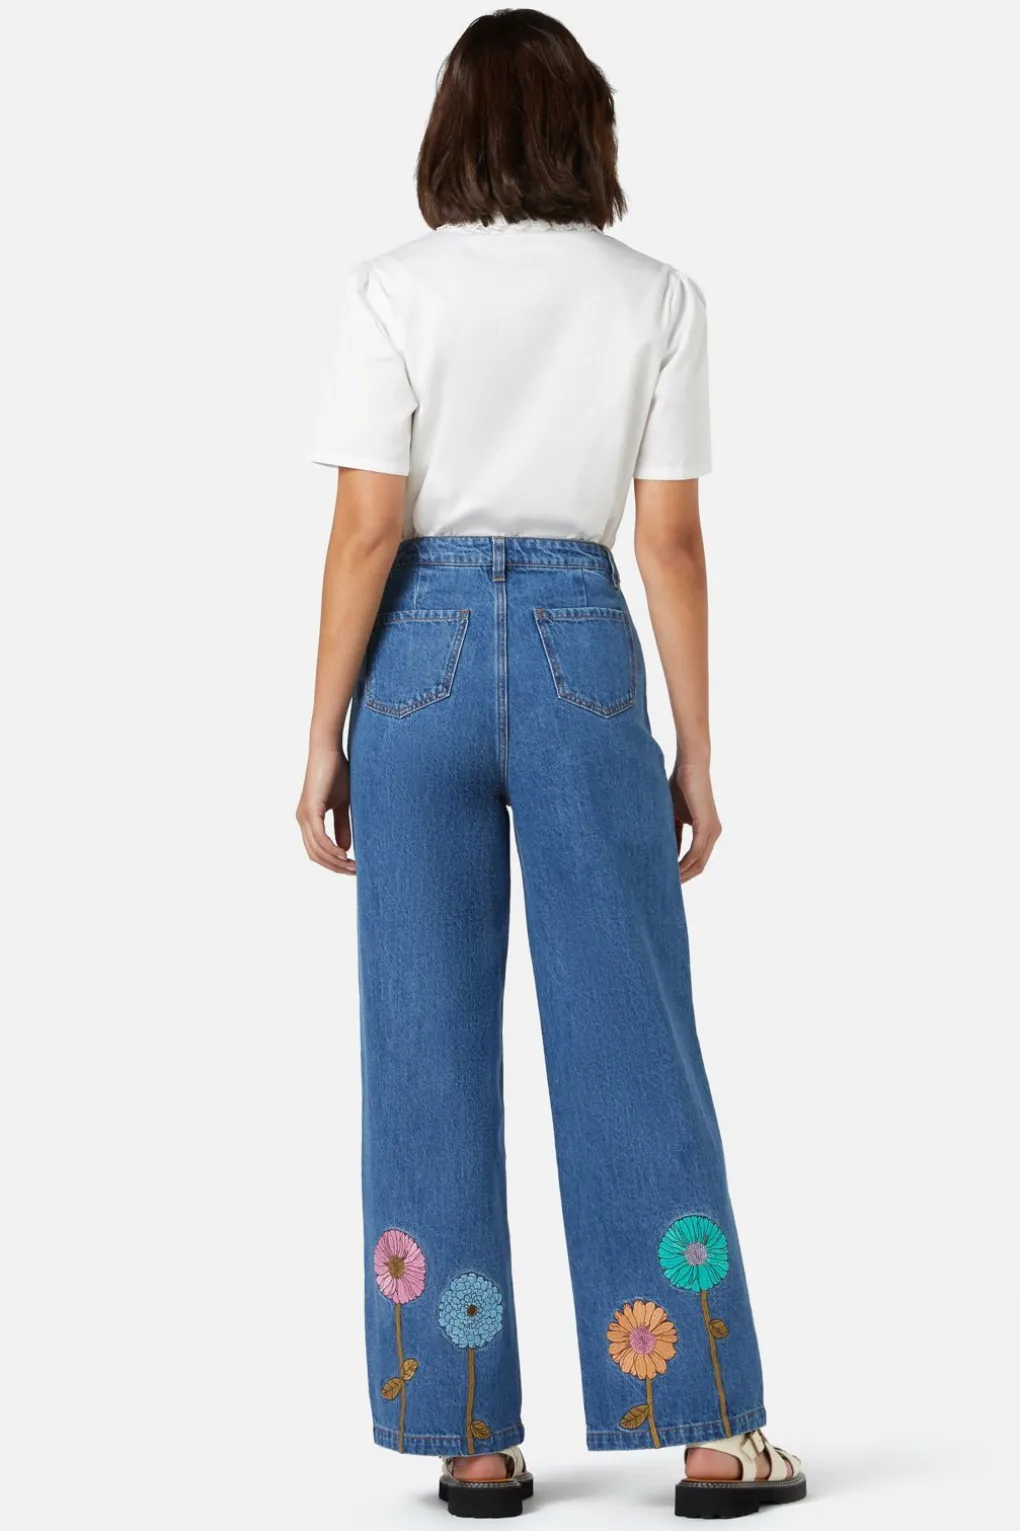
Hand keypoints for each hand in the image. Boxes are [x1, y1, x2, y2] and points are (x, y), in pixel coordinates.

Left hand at [296, 745, 354, 873]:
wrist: (329, 750)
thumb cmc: (337, 772)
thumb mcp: (343, 804)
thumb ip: (342, 826)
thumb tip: (345, 849)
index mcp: (309, 819)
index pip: (317, 851)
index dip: (333, 863)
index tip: (351, 868)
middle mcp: (302, 820)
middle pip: (315, 855)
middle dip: (335, 867)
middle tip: (355, 872)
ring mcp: (304, 816)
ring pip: (317, 850)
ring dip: (336, 861)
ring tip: (353, 866)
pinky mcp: (310, 810)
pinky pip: (320, 838)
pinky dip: (331, 849)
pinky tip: (344, 854)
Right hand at [670, 760, 721, 882]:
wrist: (690, 766)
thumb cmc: (679, 787)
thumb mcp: (673, 816)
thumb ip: (672, 835)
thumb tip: (664, 854)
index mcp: (707, 831)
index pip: (697, 859)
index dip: (683, 871)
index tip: (667, 878)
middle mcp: (713, 833)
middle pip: (700, 866)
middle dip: (683, 877)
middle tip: (664, 886)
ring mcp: (712, 831)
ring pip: (698, 862)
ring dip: (682, 873)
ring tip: (665, 881)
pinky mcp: (706, 827)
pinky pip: (695, 852)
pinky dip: (683, 863)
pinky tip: (671, 868)